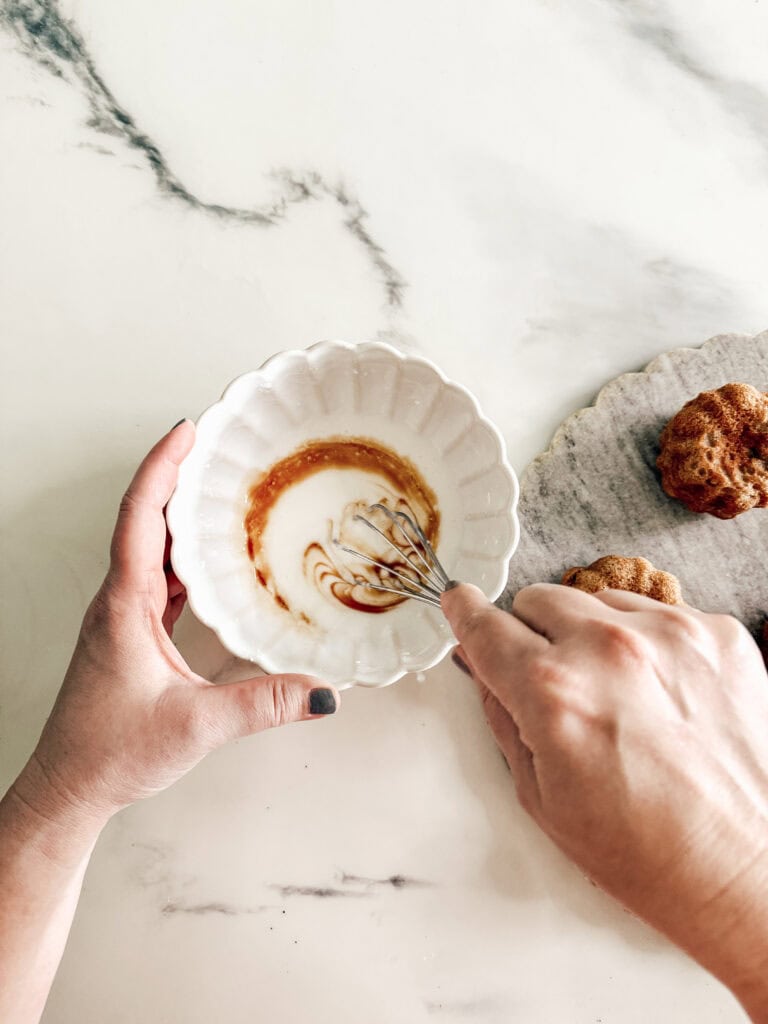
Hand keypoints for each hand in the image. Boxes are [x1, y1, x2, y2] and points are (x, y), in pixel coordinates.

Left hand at [19, 421, 338, 826]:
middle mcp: (118, 603)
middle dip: (175, 475)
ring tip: (217, 490)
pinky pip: (159, 578)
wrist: (70, 788)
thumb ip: (264, 705)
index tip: (187, 432)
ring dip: (178, 514)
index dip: (161, 469)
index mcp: (123, 607)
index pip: (139, 518)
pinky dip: (184, 556)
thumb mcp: (196, 725)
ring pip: (151, 548)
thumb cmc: (108, 754)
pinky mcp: (132, 634)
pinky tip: (211, 561)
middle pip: (144, 519)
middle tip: (212, 445)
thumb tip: (320, 690)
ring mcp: (123, 617)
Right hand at [442, 582, 767, 1018]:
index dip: (466, 614)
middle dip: (534, 635)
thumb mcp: (543, 799)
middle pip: (539, 599)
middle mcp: (610, 649)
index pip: (486, 627)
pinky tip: (662, 696)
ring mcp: (672, 634)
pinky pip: (657, 614)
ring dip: (592, 636)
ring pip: (598, 601)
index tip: (460, 602)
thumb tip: (487, 673)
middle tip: (554, 684)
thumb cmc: (650, 856)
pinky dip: (647, 644)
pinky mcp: (720, 634)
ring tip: (618, 697)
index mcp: (555, 693)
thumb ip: (504, 720)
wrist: (750, 872)